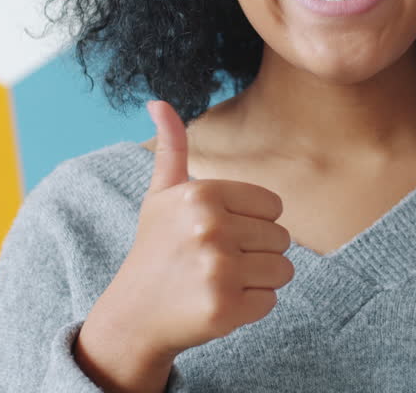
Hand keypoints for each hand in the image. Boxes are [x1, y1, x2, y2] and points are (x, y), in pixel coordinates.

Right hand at [75, 100, 294, 388]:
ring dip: (259, 280)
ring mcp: (218, 269)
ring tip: (221, 281)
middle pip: (282, 238)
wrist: (133, 315)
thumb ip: (172, 148)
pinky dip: (251, 307)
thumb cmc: (156, 249)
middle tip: (217, 262)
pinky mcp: (225, 308)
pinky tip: (219, 303)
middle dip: (257, 252)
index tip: (220, 234)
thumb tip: (158, 101)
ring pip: (283, 269)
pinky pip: (271, 300)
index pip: (274, 206)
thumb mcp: (160, 196)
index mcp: (202, 194)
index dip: (253, 223)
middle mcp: (210, 227)